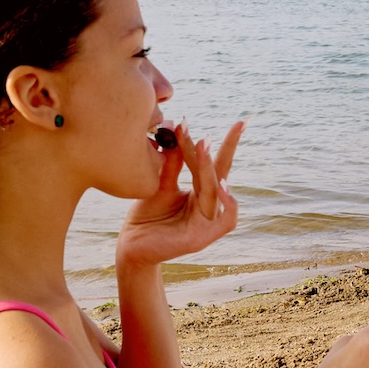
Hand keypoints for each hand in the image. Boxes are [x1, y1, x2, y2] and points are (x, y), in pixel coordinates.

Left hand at [118, 121, 243, 268]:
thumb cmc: (145, 217)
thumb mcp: (158, 184)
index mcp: (199, 193)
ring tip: (204, 144)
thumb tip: (176, 130)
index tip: (235, 121)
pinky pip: (227, 220)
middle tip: (237, 124)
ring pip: (215, 191)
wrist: (130, 246)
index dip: (221, 143)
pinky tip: (220, 185)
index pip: (212, 164)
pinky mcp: (203, 238)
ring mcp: (207, 223)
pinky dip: (228, 203)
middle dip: (229, 147)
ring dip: (212, 167)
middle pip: (221, 173)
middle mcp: (208, 205)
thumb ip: (171, 164)